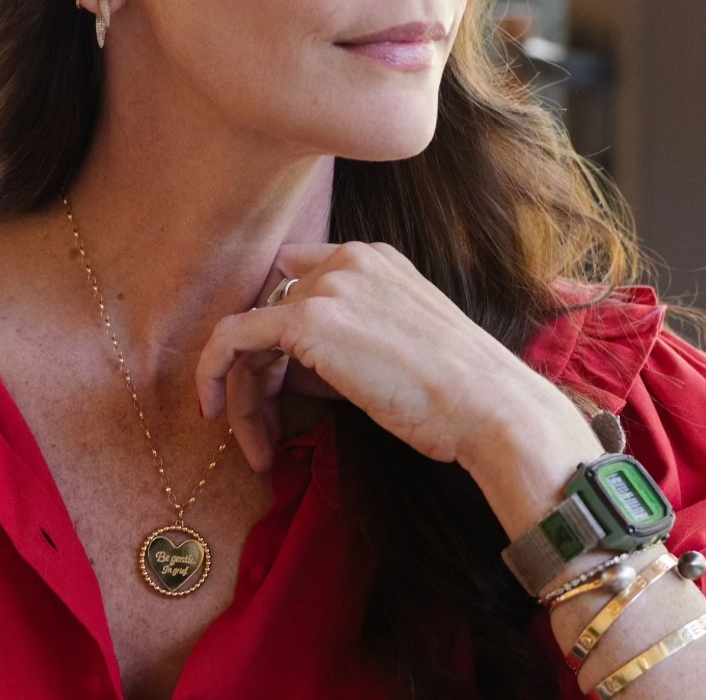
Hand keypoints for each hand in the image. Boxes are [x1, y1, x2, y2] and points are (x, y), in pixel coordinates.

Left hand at [195, 241, 585, 486]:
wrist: (491, 407)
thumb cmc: (458, 395)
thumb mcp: (399, 345)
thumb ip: (346, 340)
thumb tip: (293, 375)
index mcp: (374, 258)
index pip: (301, 282)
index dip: (283, 337)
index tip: (280, 385)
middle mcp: (347, 258)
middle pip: (273, 312)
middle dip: (262, 375)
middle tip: (264, 432)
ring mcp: (327, 284)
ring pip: (252, 333)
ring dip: (247, 395)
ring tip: (259, 448)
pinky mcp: (308, 318)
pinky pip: (232, 339)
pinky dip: (214, 374)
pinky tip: (216, 413)